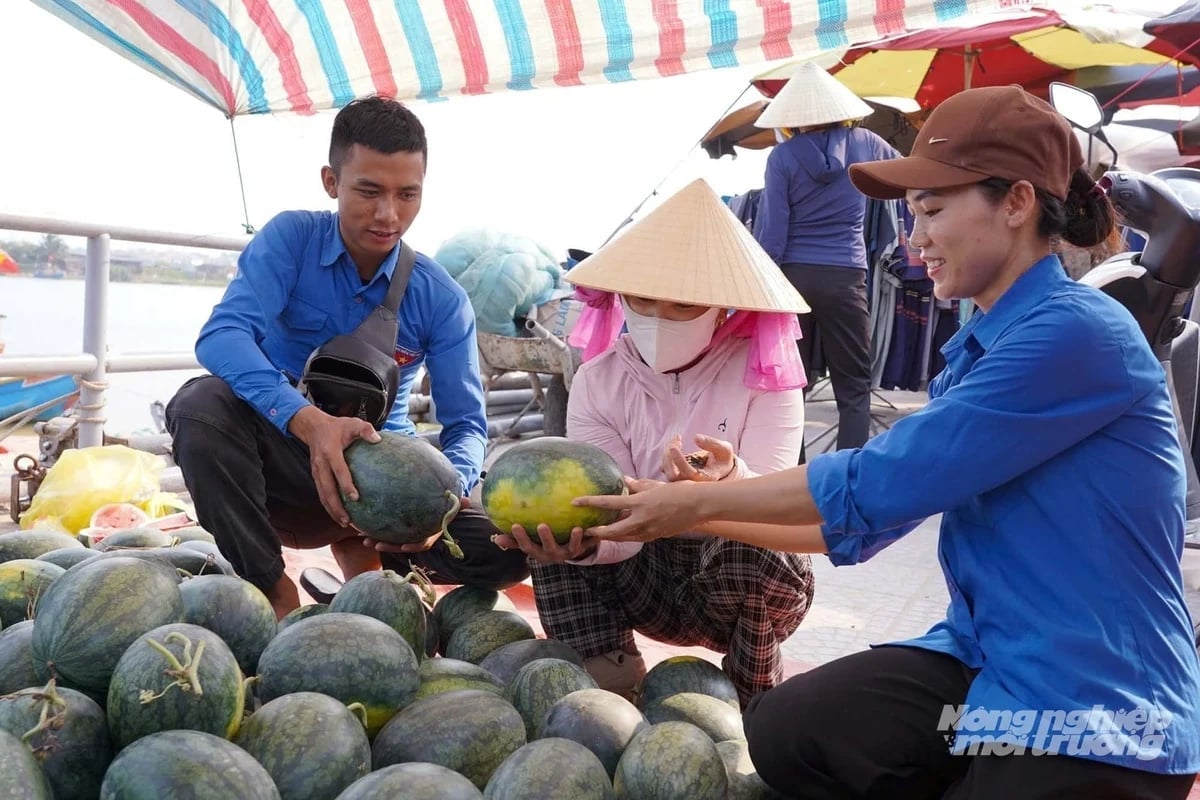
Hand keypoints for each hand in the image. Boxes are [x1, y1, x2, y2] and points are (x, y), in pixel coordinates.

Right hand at [289, 406, 379, 526]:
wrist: (314, 427)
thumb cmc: (338, 426)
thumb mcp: (353, 423)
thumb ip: (365, 430)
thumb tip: (378, 439)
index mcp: (330, 452)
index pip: (338, 471)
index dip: (346, 484)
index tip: (355, 497)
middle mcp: (320, 464)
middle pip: (326, 490)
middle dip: (336, 507)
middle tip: (348, 520)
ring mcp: (316, 472)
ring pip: (322, 495)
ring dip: (332, 510)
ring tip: (344, 523)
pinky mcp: (316, 476)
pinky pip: (321, 493)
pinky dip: (329, 505)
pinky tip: (339, 514)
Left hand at [360, 496, 470, 552]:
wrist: (438, 506)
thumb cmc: (445, 505)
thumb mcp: (452, 504)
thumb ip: (458, 504)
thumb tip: (467, 500)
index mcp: (428, 535)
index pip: (421, 544)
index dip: (412, 547)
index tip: (403, 547)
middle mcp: (416, 537)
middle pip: (400, 545)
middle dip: (387, 546)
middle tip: (373, 543)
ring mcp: (406, 534)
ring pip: (390, 540)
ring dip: (376, 540)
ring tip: (362, 538)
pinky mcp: (397, 528)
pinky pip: (386, 530)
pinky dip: (375, 528)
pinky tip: (361, 523)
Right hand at [491, 523, 598, 563]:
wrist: (569, 552)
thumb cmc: (544, 544)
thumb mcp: (530, 544)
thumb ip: (514, 542)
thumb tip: (496, 539)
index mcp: (539, 553)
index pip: (527, 547)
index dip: (520, 538)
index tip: (515, 525)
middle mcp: (553, 555)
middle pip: (548, 549)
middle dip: (545, 539)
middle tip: (542, 525)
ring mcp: (569, 553)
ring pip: (572, 549)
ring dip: (574, 539)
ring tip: (577, 529)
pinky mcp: (583, 549)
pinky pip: (589, 544)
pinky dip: (593, 537)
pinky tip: (594, 526)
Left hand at [574, 476, 706, 541]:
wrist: (700, 506)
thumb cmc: (679, 491)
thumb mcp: (655, 485)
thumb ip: (638, 485)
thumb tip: (625, 482)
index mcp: (640, 503)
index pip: (609, 503)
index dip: (590, 502)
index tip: (575, 502)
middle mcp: (642, 519)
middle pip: (612, 530)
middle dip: (596, 532)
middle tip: (584, 530)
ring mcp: (649, 531)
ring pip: (623, 537)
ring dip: (610, 536)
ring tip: (598, 533)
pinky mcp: (655, 537)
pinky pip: (635, 538)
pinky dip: (626, 535)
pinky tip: (621, 533)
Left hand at [662, 433, 735, 482]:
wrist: (720, 469)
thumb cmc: (722, 459)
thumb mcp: (725, 449)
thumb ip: (712, 443)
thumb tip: (696, 438)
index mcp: (706, 479)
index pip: (689, 473)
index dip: (679, 461)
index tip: (674, 447)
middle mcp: (692, 483)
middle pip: (673, 475)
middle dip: (669, 456)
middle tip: (677, 439)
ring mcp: (683, 481)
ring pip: (667, 471)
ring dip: (667, 452)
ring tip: (677, 439)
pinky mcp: (676, 477)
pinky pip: (665, 467)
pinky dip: (666, 454)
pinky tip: (675, 443)